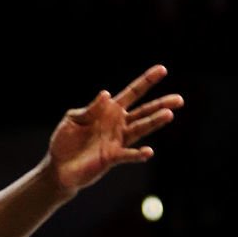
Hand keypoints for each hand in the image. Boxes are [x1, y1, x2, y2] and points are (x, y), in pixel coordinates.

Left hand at [47, 64, 182, 192]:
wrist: (58, 166)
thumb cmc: (65, 140)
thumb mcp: (73, 119)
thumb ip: (90, 109)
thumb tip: (106, 95)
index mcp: (109, 110)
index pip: (132, 93)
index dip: (147, 81)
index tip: (162, 70)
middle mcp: (118, 124)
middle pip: (144, 111)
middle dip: (161, 105)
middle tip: (179, 99)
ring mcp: (117, 141)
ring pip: (140, 129)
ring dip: (154, 122)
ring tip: (168, 115)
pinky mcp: (112, 157)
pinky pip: (128, 155)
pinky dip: (138, 154)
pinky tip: (149, 152)